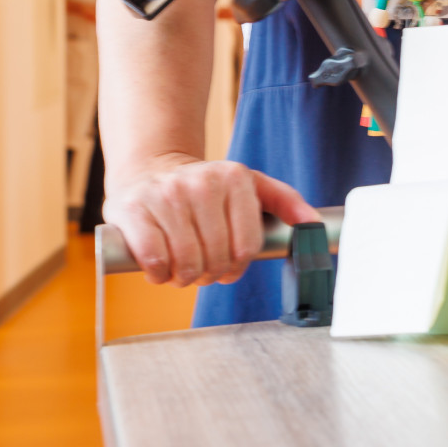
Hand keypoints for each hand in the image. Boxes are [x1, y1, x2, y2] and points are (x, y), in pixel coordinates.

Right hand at [103, 154, 320, 287]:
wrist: (149, 169)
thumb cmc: (204, 186)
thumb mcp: (248, 184)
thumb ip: (284, 201)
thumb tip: (314, 224)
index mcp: (235, 177)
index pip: (247, 247)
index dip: (237, 266)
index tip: (228, 262)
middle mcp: (202, 182)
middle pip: (217, 259)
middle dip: (209, 273)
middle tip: (200, 266)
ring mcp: (166, 194)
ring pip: (186, 263)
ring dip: (182, 277)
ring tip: (180, 266)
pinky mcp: (133, 208)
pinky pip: (154, 260)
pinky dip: (157, 274)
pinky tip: (158, 265)